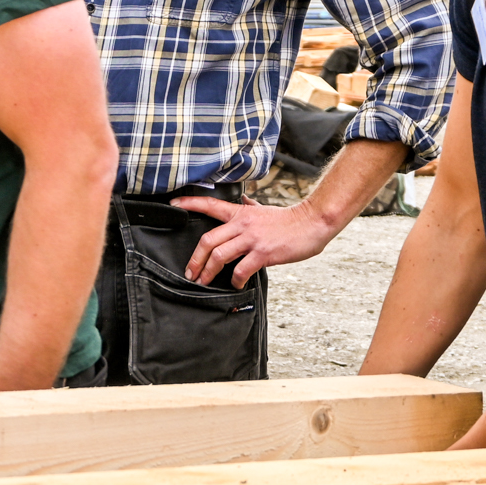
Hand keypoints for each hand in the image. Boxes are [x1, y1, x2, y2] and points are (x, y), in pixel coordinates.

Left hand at [174, 195, 337, 288]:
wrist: (312, 223)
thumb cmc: (289, 219)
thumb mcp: (265, 209)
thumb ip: (250, 206)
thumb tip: (242, 200)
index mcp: (241, 212)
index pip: (210, 204)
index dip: (189, 203)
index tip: (174, 203)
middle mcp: (243, 224)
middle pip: (208, 240)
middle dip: (195, 259)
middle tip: (190, 272)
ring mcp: (252, 239)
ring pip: (219, 255)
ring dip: (208, 272)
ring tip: (205, 282)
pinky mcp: (263, 254)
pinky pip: (241, 270)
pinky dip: (235, 280)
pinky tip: (236, 284)